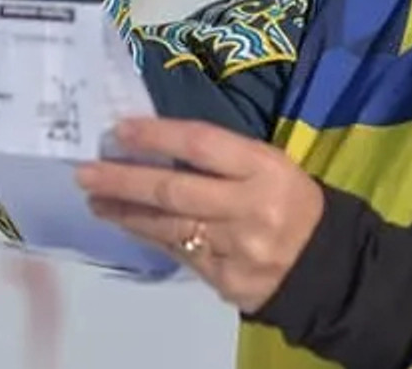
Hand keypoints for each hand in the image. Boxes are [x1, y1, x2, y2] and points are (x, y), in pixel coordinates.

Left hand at [75, 117, 324, 313]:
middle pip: (173, 191)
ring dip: (125, 213)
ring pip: (167, 228)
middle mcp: (248, 208)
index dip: (156, 136)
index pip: (201, 145)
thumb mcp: (268, 166)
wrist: (325, 265)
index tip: (119, 130)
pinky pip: (178, 254)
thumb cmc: (290, 201)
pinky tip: (127, 224)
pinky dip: (149, 237)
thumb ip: (221, 158)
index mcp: (264, 169)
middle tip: (85, 172)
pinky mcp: (224, 280)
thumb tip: (156, 146)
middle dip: (123, 181)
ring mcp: (235, 249)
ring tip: (95, 200)